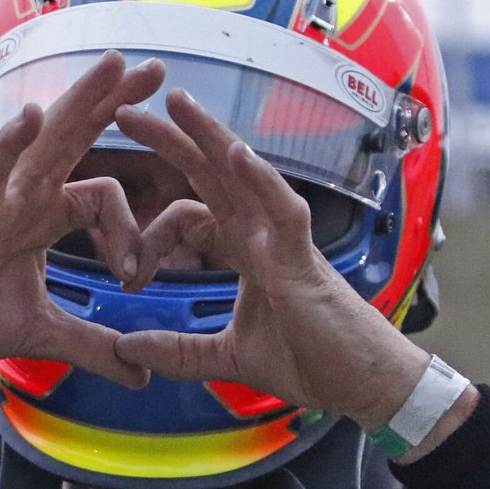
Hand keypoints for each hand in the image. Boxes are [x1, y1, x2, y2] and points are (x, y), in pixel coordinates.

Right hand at [0, 52, 165, 410]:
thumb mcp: (44, 335)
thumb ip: (95, 348)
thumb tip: (142, 373)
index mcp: (43, 218)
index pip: (102, 195)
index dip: (130, 232)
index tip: (133, 276)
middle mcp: (23, 198)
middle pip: (77, 139)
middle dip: (114, 102)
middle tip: (155, 67)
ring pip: (44, 141)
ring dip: (81, 101)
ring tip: (113, 65)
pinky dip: (10, 145)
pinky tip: (32, 117)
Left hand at [112, 90, 470, 451]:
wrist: (362, 385)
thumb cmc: (312, 362)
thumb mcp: (227, 358)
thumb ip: (178, 353)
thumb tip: (126, 351)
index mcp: (246, 252)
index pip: (191, 215)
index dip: (152, 234)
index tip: (127, 273)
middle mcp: (263, 235)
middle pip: (212, 174)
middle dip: (172, 140)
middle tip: (126, 111)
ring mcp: (285, 242)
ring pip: (245, 175)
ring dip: (211, 136)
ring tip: (178, 104)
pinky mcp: (304, 259)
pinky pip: (284, 210)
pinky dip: (261, 180)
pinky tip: (237, 153)